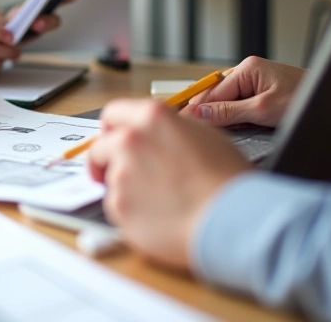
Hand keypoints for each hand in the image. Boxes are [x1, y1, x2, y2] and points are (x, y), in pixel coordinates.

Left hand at [88, 99, 251, 271]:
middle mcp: (130, 140)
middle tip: (126, 174)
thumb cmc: (225, 178)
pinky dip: (131, 212)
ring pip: (111, 180)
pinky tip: (158, 216)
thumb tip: (154, 134)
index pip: (113, 113)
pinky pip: (117, 208)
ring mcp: (120, 174)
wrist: (230, 217)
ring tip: (161, 200)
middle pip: (100, 147)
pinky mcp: (118, 206)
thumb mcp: (203, 134)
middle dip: (108, 160)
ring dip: (126, 188)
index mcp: (151, 117)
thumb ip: (168, 129)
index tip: (112, 138)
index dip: (112, 128)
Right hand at [182, 56, 305, 127]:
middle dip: (209, 114)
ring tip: (216, 134)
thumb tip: (201, 113)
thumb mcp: (263, 110)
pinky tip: (236, 129)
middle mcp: (249, 72)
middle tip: (196, 134)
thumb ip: (229, 112)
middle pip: (217, 96)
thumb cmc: (306, 100)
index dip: (197, 110)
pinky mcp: (263, 93)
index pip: (212, 92)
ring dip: (224, 118)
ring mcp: (256, 82)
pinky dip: (237, 118)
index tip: (183, 125)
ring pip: (227, 102)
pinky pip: (240, 105)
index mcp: (247, 69)